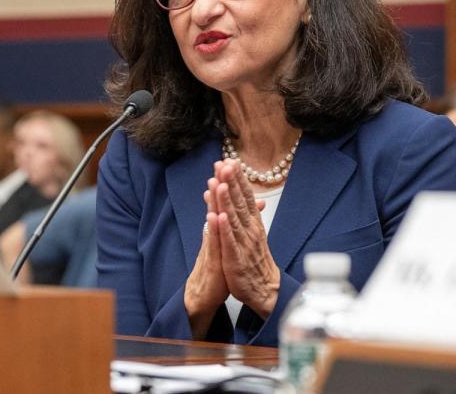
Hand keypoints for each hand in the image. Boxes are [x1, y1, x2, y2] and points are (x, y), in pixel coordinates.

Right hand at [184, 177, 229, 338]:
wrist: (204, 294)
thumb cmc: (217, 267)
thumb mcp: (228, 243)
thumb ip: (234, 222)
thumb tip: (252, 204)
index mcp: (218, 229)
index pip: (222, 202)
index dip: (225, 182)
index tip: (229, 162)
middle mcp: (212, 234)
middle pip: (215, 205)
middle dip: (218, 185)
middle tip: (220, 164)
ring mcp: (210, 246)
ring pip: (212, 221)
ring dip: (214, 203)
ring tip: (214, 184)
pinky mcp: (211, 261)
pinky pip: (212, 244)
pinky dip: (213, 230)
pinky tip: (214, 218)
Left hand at [211, 159, 280, 318]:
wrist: (263, 288)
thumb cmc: (254, 259)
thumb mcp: (250, 232)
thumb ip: (243, 213)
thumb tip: (234, 194)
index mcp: (253, 223)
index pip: (245, 196)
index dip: (238, 179)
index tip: (230, 161)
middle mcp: (250, 230)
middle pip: (239, 202)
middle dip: (231, 182)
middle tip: (225, 163)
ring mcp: (243, 244)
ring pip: (233, 218)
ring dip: (227, 200)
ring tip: (220, 183)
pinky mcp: (235, 259)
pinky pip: (229, 242)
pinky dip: (224, 229)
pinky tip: (219, 217)